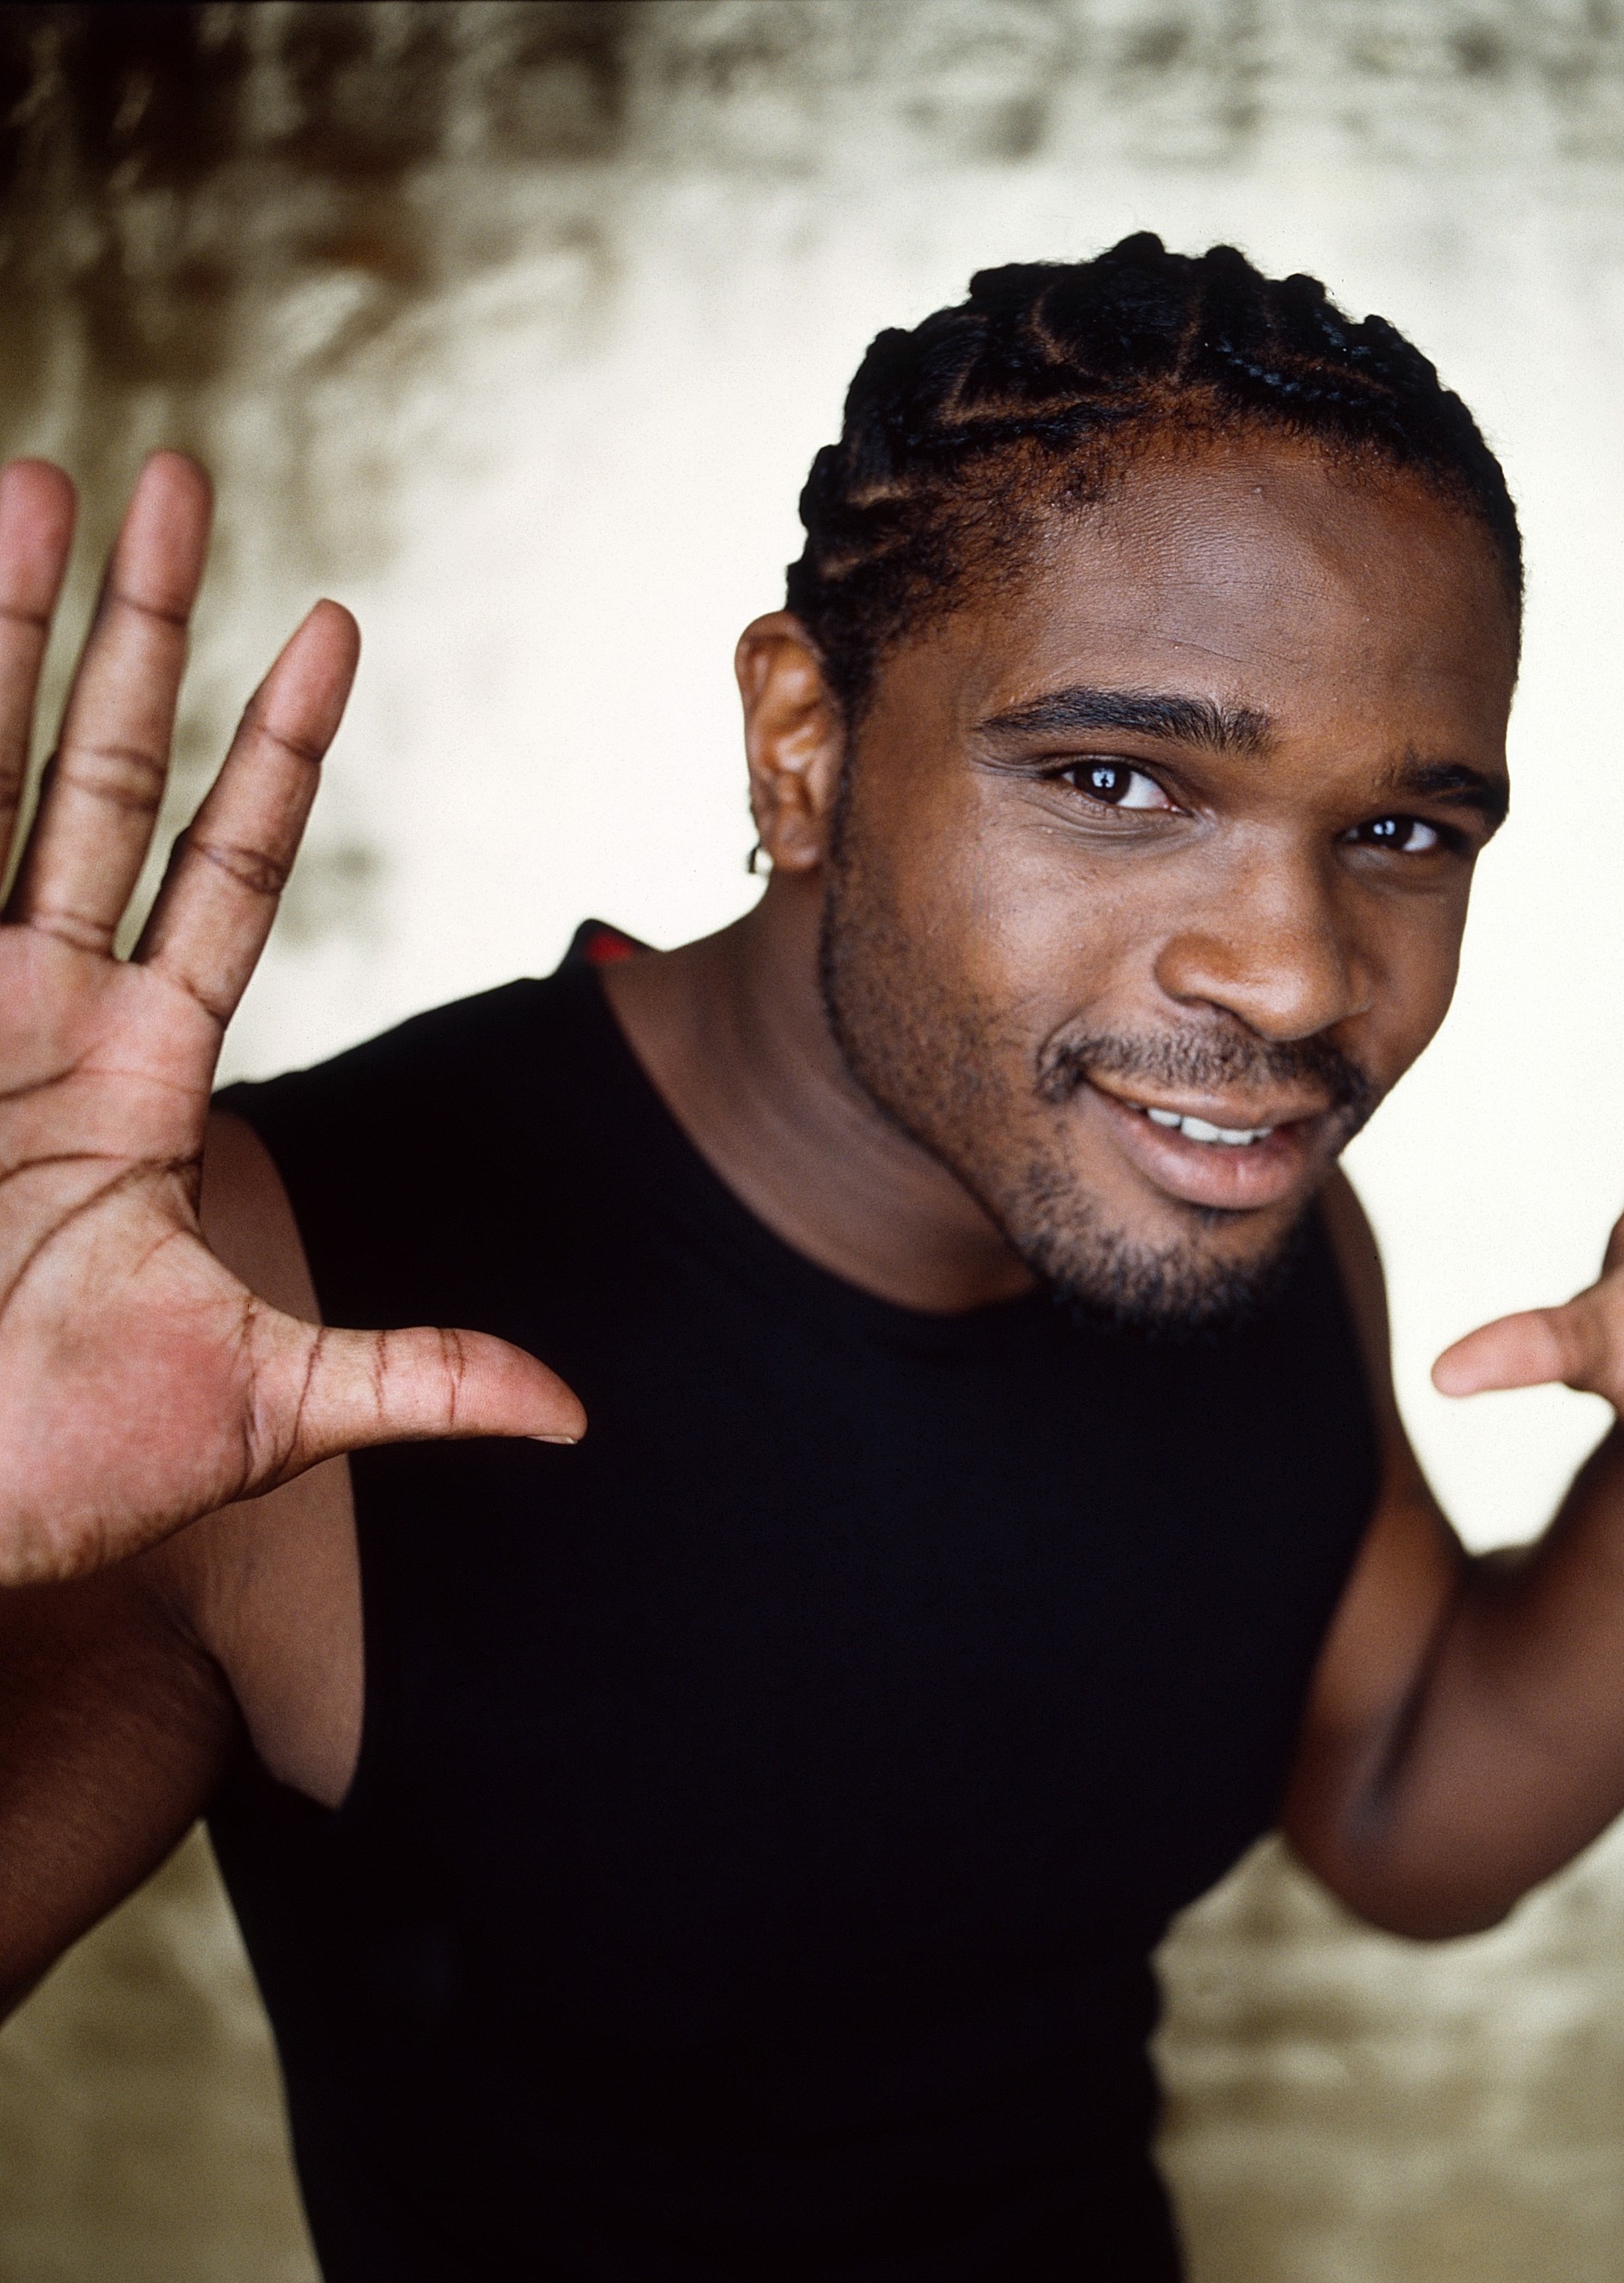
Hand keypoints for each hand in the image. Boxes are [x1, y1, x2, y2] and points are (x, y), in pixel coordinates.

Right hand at [0, 452, 581, 1587]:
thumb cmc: (56, 1476)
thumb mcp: (262, 1412)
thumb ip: (415, 1378)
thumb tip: (577, 1411)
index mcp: (139, 1077)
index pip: (229, 872)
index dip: (278, 753)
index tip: (333, 623)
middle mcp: (34, 1015)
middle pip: (93, 779)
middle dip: (130, 632)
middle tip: (168, 473)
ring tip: (33, 476)